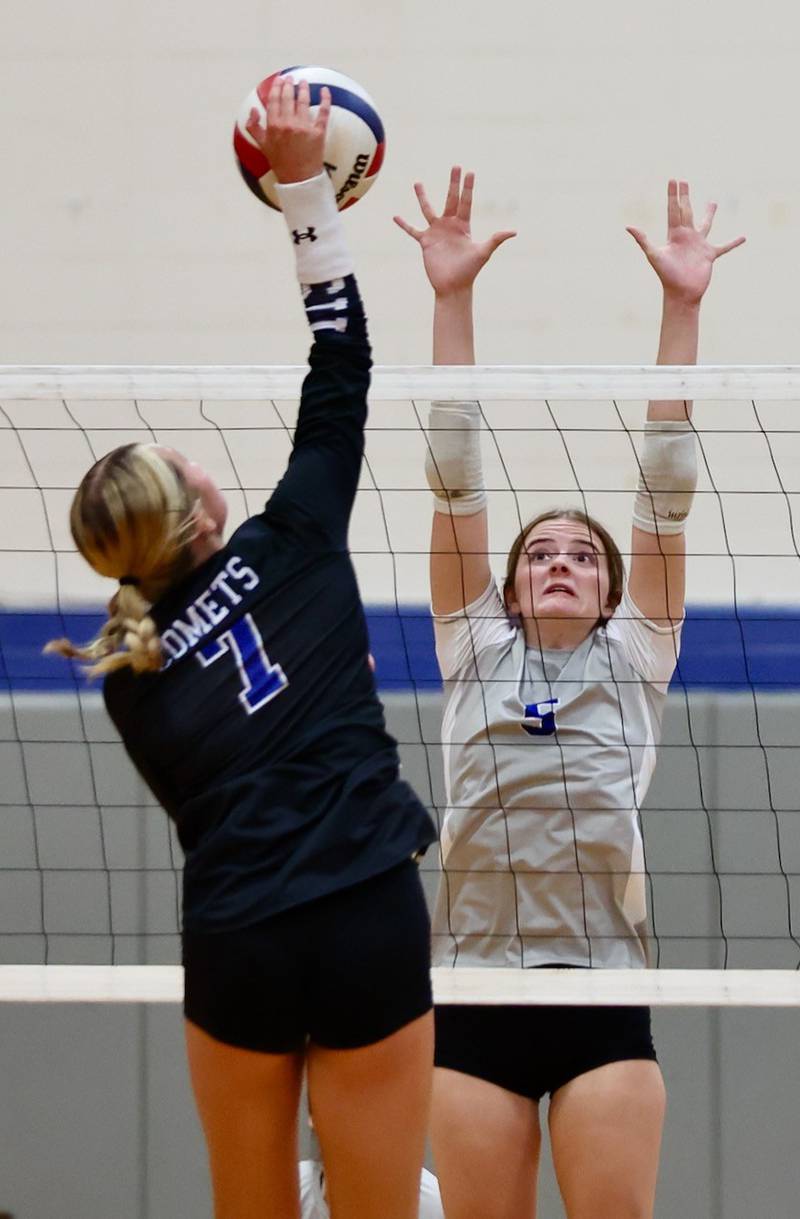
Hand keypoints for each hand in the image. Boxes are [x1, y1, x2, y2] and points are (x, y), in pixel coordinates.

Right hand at [245, 76, 330, 183]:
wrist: (298, 180)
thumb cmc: (280, 163)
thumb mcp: (262, 146)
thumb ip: (254, 127)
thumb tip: (253, 110)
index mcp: (274, 126)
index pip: (274, 101)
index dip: (277, 88)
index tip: (279, 80)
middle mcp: (288, 124)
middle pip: (288, 98)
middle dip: (289, 85)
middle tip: (291, 78)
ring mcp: (304, 127)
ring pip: (304, 101)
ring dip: (303, 88)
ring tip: (303, 82)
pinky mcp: (318, 133)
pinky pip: (323, 112)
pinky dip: (325, 99)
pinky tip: (325, 90)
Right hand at [394, 166, 515, 296]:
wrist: (453, 286)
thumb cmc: (469, 271)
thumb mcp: (483, 253)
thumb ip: (495, 240)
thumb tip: (513, 231)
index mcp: (463, 226)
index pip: (466, 202)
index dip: (467, 188)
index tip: (470, 172)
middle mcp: (450, 225)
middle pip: (450, 199)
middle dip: (453, 183)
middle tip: (456, 166)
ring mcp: (436, 232)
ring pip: (428, 210)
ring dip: (422, 197)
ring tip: (417, 182)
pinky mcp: (426, 242)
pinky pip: (412, 231)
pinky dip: (404, 224)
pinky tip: (395, 216)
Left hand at [627, 180, 744, 305]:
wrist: (680, 294)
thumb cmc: (666, 276)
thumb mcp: (654, 256)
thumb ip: (643, 240)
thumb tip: (628, 226)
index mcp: (674, 235)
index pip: (673, 209)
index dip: (673, 195)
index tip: (673, 180)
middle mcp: (686, 237)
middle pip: (686, 211)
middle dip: (685, 196)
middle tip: (684, 181)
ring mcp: (699, 245)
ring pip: (705, 225)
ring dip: (709, 214)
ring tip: (713, 202)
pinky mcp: (709, 255)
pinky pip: (724, 247)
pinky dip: (733, 243)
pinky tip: (743, 237)